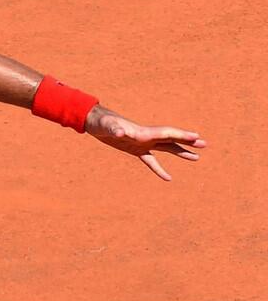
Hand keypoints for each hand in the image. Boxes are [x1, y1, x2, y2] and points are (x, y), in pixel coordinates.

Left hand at [85, 105, 205, 180]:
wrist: (96, 122)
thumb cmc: (101, 123)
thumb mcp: (106, 126)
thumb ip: (114, 129)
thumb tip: (120, 133)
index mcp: (143, 132)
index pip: (166, 133)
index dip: (181, 134)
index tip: (196, 136)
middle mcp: (146, 137)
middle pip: (171, 139)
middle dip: (187, 141)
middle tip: (204, 144)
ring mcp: (142, 143)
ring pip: (166, 149)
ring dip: (180, 152)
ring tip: (196, 157)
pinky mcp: (135, 150)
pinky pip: (151, 161)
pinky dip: (159, 169)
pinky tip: (168, 178)